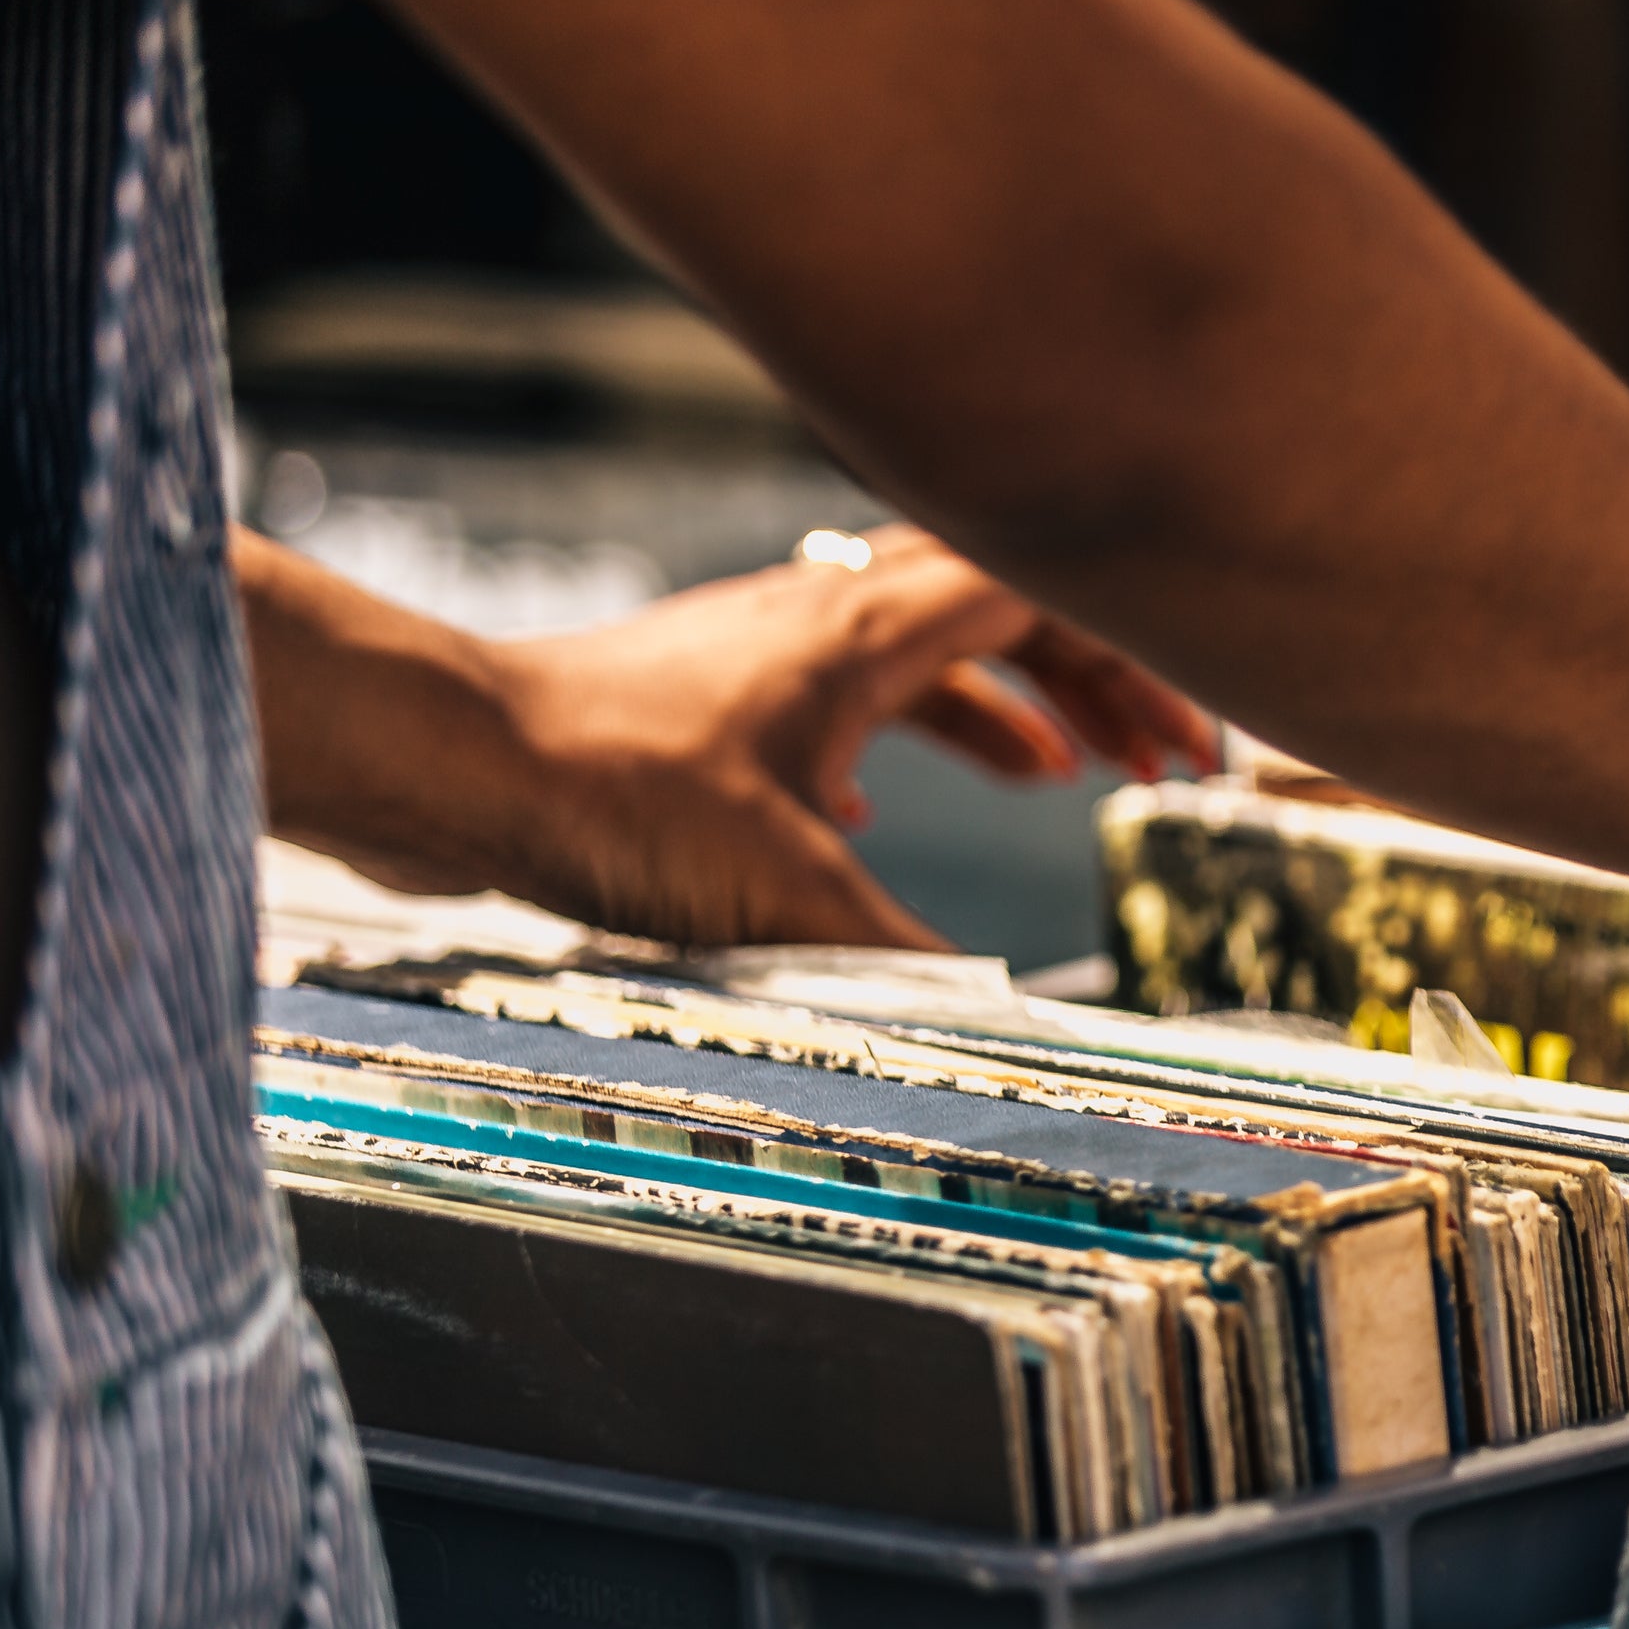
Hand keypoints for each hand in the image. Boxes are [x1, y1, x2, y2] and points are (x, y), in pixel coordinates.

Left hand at [287, 527, 1218, 948]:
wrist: (441, 759)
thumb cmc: (602, 793)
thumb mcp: (784, 893)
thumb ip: (908, 957)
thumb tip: (1020, 1034)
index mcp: (864, 628)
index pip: (1049, 595)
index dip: (1137, 662)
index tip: (1187, 745)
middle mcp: (821, 614)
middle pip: (1003, 608)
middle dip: (1094, 680)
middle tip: (1153, 761)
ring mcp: (761, 650)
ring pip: (923, 649)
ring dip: (1005, 708)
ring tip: (1059, 780)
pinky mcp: (706, 698)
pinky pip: (840, 692)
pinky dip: (896, 739)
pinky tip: (879, 817)